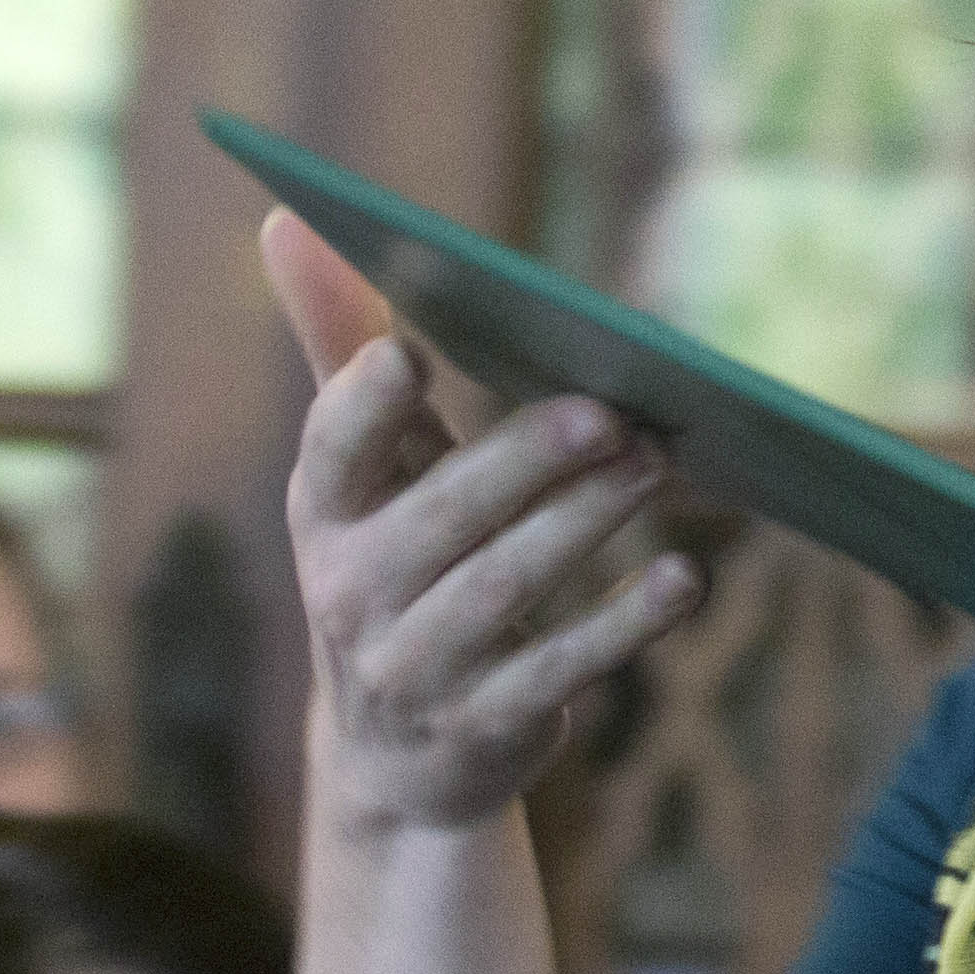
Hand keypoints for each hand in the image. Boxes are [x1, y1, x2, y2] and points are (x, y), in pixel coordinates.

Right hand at [265, 209, 704, 831]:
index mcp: (324, 516)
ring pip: (508, 590)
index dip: (361, 411)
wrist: (401, 755)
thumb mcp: (366, 469)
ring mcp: (418, 670)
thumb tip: (289, 217)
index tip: (408, 355)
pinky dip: (624, 623)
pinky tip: (685, 577)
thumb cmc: (396, 558)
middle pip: (444, 521)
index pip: (330, 457)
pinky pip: (562, 669)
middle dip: (524, 462)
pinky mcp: (488, 726)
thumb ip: (341, 347)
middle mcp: (355, 595)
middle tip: (608, 410)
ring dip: (586, 522)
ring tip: (661, 461)